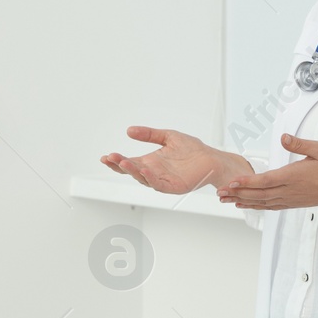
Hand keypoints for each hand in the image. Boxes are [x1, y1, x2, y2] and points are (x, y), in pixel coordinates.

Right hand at [101, 126, 247, 194]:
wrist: (212, 159)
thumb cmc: (192, 150)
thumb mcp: (167, 136)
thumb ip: (149, 134)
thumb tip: (129, 130)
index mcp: (150, 162)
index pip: (129, 163)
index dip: (116, 161)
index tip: (105, 156)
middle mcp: (154, 173)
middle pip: (132, 171)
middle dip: (120, 165)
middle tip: (110, 158)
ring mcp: (163, 181)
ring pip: (143, 178)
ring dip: (133, 171)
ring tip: (123, 162)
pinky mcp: (174, 187)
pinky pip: (159, 184)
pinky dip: (150, 178)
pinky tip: (144, 170)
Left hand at [216, 133, 317, 212]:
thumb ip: (300, 144)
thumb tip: (283, 137)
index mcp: (294, 176)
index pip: (266, 180)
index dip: (247, 181)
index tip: (232, 181)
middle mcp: (290, 190)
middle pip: (259, 194)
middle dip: (237, 192)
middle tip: (219, 192)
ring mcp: (291, 199)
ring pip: (262, 202)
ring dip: (242, 200)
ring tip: (225, 199)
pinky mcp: (293, 203)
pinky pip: (270, 206)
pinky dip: (255, 206)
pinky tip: (245, 204)